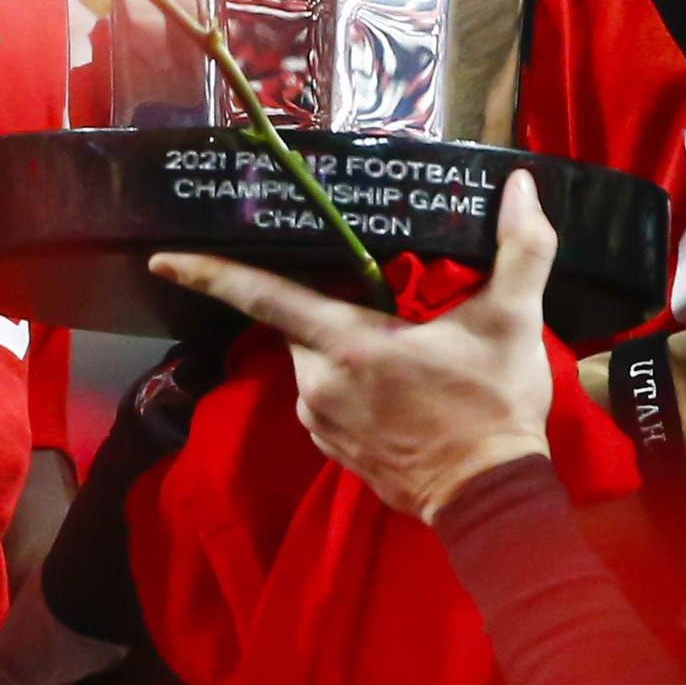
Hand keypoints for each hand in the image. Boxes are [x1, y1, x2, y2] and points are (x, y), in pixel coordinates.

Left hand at [149, 173, 560, 520]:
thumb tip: (522, 185)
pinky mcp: (335, 451)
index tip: (163, 257)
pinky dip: (353, 384)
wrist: (491, 498)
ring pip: (316, 362)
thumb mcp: (515, 320)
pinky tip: (400, 388)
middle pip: (301, 324)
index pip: (263, 296)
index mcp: (346, 344)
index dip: (210, 272)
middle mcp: (317, 384)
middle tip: (389, 305)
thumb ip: (522, 247)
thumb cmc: (494, 407)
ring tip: (407, 350)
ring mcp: (322, 423)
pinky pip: (328, 399)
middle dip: (334, 307)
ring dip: (347, 348)